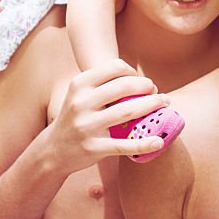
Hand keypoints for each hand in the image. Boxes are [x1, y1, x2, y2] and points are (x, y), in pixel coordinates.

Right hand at [46, 59, 169, 172]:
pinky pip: (124, 144)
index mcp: (79, 85)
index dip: (134, 72)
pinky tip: (159, 141)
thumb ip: (103, 84)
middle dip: (147, 86)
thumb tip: (139, 79)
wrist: (53, 150)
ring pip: (127, 112)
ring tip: (165, 104)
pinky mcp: (93, 148)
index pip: (114, 67)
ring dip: (152, 106)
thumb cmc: (76, 117)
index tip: (142, 81)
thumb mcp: (80, 95)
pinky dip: (145, 143)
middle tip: (158, 93)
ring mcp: (86, 126)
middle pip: (123, 86)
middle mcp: (81, 103)